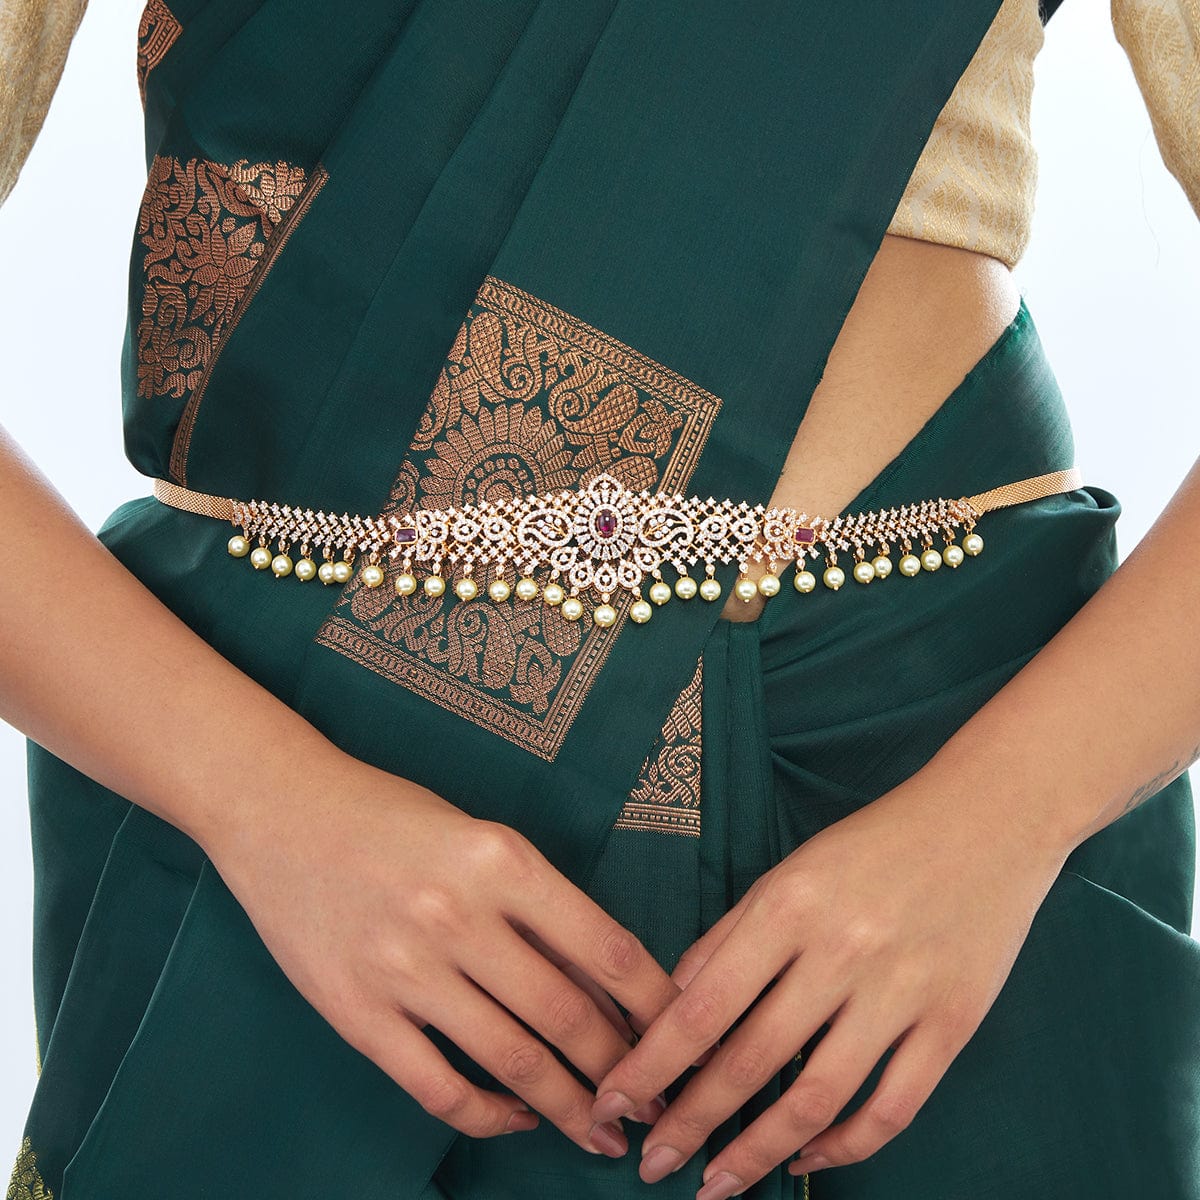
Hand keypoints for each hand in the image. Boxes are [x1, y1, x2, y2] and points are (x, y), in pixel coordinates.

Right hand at [204, 753, 679, 1156]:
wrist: (280, 812)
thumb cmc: (392, 816)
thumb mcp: (481, 838)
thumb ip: (537, 907)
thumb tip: (604, 985)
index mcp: (502, 861)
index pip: (606, 948)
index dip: (656, 1005)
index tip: (685, 1037)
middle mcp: (459, 916)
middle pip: (566, 1017)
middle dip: (624, 1072)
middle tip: (654, 1104)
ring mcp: (405, 970)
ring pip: (512, 1062)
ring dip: (567, 1107)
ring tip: (602, 1133)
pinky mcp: (358, 1015)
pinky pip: (439, 1087)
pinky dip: (488, 1116)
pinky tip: (516, 1120)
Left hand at [589, 778, 1070, 1195]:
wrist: (986, 820)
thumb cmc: (873, 844)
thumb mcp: (789, 871)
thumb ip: (731, 934)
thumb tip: (676, 1001)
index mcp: (788, 905)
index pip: (702, 1004)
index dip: (650, 1064)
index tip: (612, 1101)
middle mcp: (840, 951)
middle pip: (752, 1060)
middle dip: (692, 1122)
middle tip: (654, 1164)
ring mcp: (901, 992)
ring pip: (817, 1097)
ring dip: (758, 1151)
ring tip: (717, 1185)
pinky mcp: (953, 1022)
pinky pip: (893, 1107)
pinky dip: (845, 1146)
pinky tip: (805, 1158)